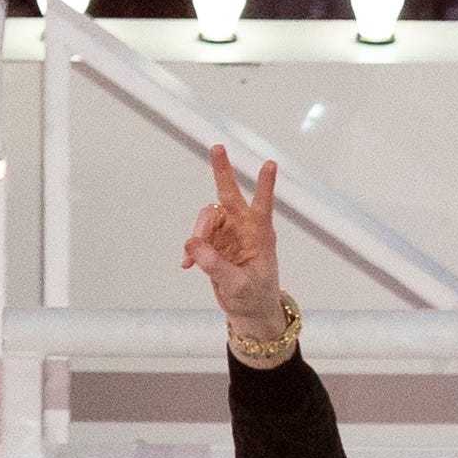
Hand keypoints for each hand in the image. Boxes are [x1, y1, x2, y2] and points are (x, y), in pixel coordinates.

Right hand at [181, 144, 288, 334]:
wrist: (248, 311)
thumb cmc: (253, 297)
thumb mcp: (237, 285)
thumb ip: (216, 265)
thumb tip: (193, 244)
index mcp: (261, 235)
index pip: (264, 205)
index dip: (265, 185)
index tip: (270, 164)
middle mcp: (244, 228)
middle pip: (229, 194)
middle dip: (222, 171)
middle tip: (218, 147)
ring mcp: (227, 233)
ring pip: (206, 218)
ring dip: (197, 234)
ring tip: (192, 260)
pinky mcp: (212, 242)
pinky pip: (195, 237)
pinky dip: (190, 250)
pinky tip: (187, 266)